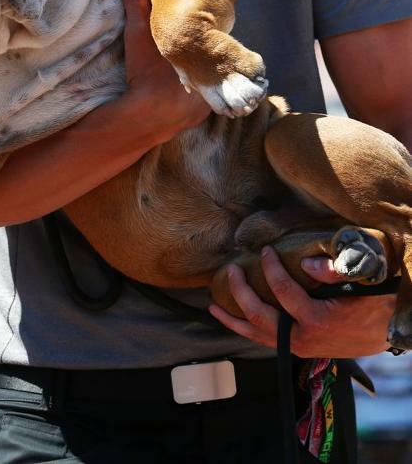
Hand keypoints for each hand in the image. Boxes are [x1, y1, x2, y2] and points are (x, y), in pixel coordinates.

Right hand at [122, 0, 209, 140]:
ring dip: (199, 77)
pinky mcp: (199, 117)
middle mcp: (211, 77)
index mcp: (202, 55)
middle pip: (211, 60)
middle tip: (191, 49)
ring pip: (208, 82)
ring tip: (183, 72)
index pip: (213, 39)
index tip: (197, 29)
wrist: (143, 117)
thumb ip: (137, 6)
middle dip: (202, 55)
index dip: (205, 33)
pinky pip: (201, 101)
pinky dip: (193, 96)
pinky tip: (179, 92)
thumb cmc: (145, 74)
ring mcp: (207, 100)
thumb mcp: (138, 37)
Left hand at [209, 246, 395, 357]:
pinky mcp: (299, 348)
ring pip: (257, 336)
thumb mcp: (363, 283)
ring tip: (213, 307)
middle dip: (241, 293)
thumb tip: (306, 263)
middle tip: (231, 270)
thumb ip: (336, 271)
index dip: (271, 270)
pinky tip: (235, 320)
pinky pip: (266, 341)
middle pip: (260, 318)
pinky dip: (247, 330)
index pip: (284, 292)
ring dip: (234, 320)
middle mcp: (302, 338)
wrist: (388, 332)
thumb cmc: (375, 304)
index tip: (265, 251)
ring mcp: (299, 347)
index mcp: (316, 321)